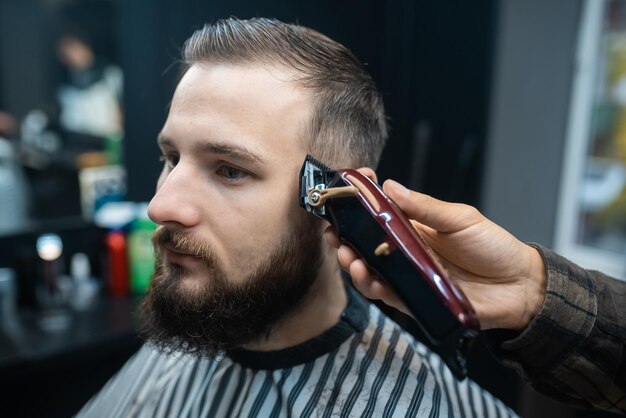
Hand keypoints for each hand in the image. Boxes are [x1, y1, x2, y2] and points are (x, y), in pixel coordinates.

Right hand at [325, 171, 546, 329]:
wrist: (519, 287)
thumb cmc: (493, 247)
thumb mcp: (461, 219)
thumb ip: (425, 207)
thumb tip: (390, 186)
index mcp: (416, 227)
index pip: (379, 214)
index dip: (359, 205)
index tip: (344, 192)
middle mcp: (406, 251)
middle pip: (366, 244)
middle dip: (345, 238)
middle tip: (333, 233)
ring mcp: (408, 276)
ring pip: (371, 270)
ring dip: (353, 263)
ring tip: (348, 256)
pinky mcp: (413, 300)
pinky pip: (386, 294)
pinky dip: (372, 286)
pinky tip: (366, 276)